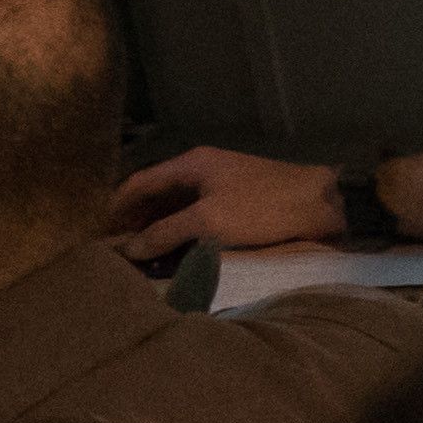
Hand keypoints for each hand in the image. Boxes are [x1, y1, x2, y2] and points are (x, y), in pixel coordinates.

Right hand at [111, 145, 342, 267]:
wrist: (323, 204)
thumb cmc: (263, 207)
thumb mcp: (209, 221)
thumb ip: (166, 233)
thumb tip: (129, 249)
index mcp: (191, 163)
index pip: (140, 182)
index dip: (117, 208)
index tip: (99, 234)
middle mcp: (203, 169)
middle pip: (158, 196)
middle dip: (137, 222)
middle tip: (120, 252)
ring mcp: (222, 186)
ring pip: (179, 208)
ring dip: (161, 231)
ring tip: (145, 259)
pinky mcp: (240, 204)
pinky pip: (200, 218)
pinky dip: (184, 234)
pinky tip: (179, 255)